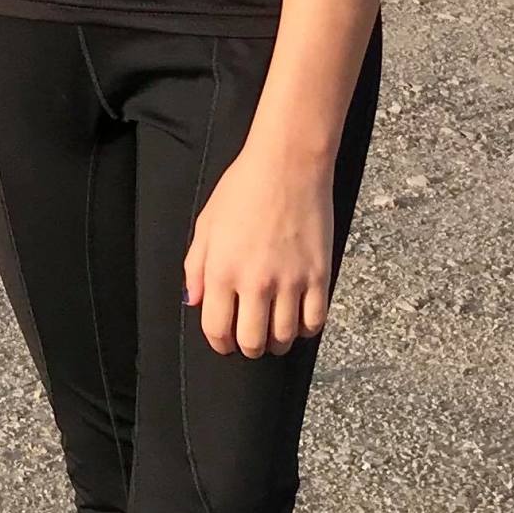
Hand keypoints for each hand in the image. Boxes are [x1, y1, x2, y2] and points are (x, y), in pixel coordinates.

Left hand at [183, 144, 333, 356]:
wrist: (287, 164)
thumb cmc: (242, 188)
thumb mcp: (206, 223)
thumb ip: (196, 267)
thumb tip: (194, 302)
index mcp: (222, 270)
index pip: (217, 329)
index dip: (219, 343)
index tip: (224, 342)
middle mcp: (255, 281)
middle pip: (252, 342)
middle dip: (248, 347)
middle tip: (250, 338)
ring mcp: (290, 280)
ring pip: (284, 338)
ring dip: (276, 342)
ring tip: (273, 332)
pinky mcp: (319, 275)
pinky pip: (314, 322)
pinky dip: (305, 329)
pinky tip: (298, 319)